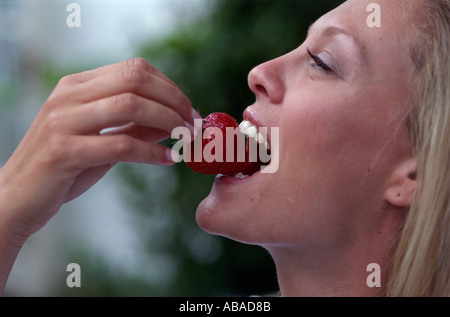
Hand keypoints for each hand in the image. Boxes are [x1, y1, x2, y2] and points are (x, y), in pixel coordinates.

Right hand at [0, 57, 197, 242]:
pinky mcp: (63, 150)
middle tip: (193, 124)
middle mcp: (69, 96)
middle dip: (174, 101)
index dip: (169, 87)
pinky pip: (120, 144)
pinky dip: (152, 153)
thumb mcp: (102, 140)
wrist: (17, 196)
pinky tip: (168, 160)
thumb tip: (174, 121)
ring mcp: (63, 120)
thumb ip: (135, 126)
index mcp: (77, 86)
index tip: (189, 109)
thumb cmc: (64, 167)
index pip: (134, 69)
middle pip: (136, 80)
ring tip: (185, 139)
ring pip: (130, 105)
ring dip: (168, 121)